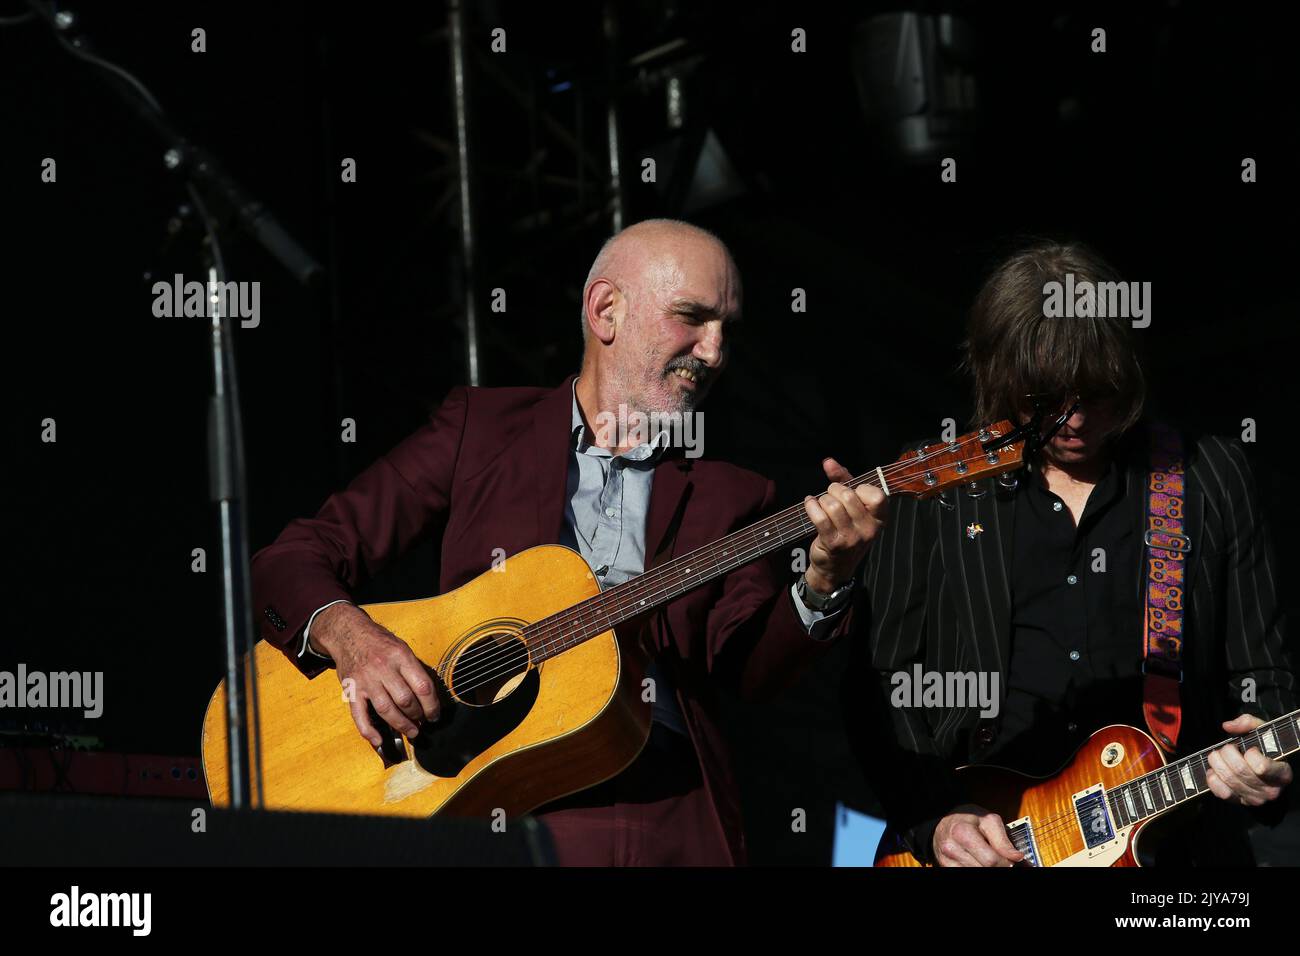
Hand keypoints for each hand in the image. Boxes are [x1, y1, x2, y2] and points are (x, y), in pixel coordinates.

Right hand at [311, 603, 439, 747]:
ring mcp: (366, 680)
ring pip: (387, 710)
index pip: (422, 686)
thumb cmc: (379, 642)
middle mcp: (383, 668)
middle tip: (422, 722)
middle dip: (417, 716)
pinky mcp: (352, 690)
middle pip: (406, 700)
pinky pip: (359, 715)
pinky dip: (369, 731)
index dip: (432, 705)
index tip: (435, 714)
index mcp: (401, 656)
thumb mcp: (402, 647)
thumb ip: (413, 668)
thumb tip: (429, 695)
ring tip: (412, 732)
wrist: (348, 633)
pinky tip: (379, 740)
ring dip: (401, 725)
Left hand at [802, 457, 887, 592]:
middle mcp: (869, 529)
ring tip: (821, 504)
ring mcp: (852, 538)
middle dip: (834, 491)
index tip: (852, 493)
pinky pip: (820, 517)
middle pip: (849, 496)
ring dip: (822, 500)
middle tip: (830, 497)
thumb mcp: (851, 506)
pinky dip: (811, 506)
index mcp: (879, 519)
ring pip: (833, 505)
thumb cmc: (845, 531)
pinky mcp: (834, 543)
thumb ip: (843, 480)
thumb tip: (828, 462)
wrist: (834, 567)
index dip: (860, 489)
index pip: (877, 495)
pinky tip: (810, 504)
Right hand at [933, 804, 1024, 866]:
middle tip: (1001, 859)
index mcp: (962, 832)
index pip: (990, 860)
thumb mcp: (988, 821)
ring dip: (986, 868)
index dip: (1006, 862)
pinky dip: (976, 868)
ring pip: (976, 872)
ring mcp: (946, 859)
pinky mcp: (945, 866)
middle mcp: (951, 847)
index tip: (1012, 860)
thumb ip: (1003, 840)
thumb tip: (1017, 857)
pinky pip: (966, 873)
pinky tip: (978, 861)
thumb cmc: (969, 819)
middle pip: (983, 868)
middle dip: (997, 866)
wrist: (945, 823)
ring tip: (989, 858)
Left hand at [1205, 714, 1292, 805]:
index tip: (1250, 748)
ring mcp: (1255, 799)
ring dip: (1217, 763)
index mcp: (1282, 774)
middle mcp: (1271, 790)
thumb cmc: (1264, 749)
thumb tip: (1228, 726)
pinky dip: (1213, 779)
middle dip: (1227, 753)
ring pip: (1228, 779)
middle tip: (1227, 748)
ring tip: (1218, 756)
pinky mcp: (1240, 802)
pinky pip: (1222, 793)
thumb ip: (1249, 723)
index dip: (1250, 754)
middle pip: (1239, 770)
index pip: (1261, 767)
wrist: (1265, 770)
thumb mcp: (1263, 732)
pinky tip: (1214, 770)